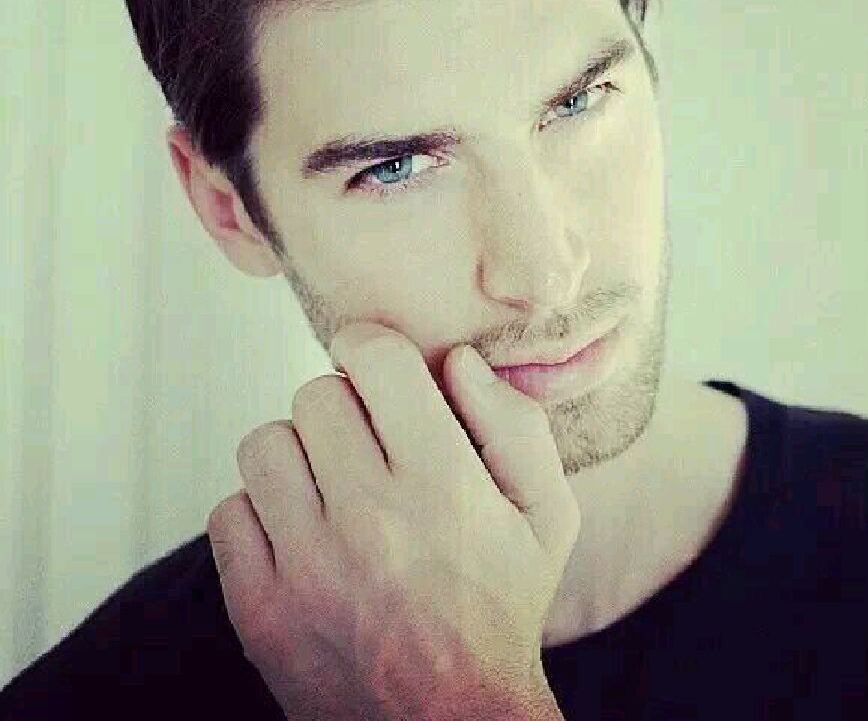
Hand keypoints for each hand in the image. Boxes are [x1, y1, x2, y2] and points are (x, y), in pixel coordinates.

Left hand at [206, 322, 578, 720]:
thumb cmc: (503, 608)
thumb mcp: (547, 516)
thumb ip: (516, 425)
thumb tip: (458, 360)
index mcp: (444, 484)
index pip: (375, 359)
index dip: (370, 347)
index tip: (374, 365)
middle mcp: (371, 518)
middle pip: (315, 395)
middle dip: (342, 406)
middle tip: (365, 444)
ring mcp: (306, 567)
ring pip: (265, 444)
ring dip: (297, 455)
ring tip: (330, 488)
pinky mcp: (259, 610)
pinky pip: (230, 511)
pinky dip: (261, 515)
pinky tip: (301, 536)